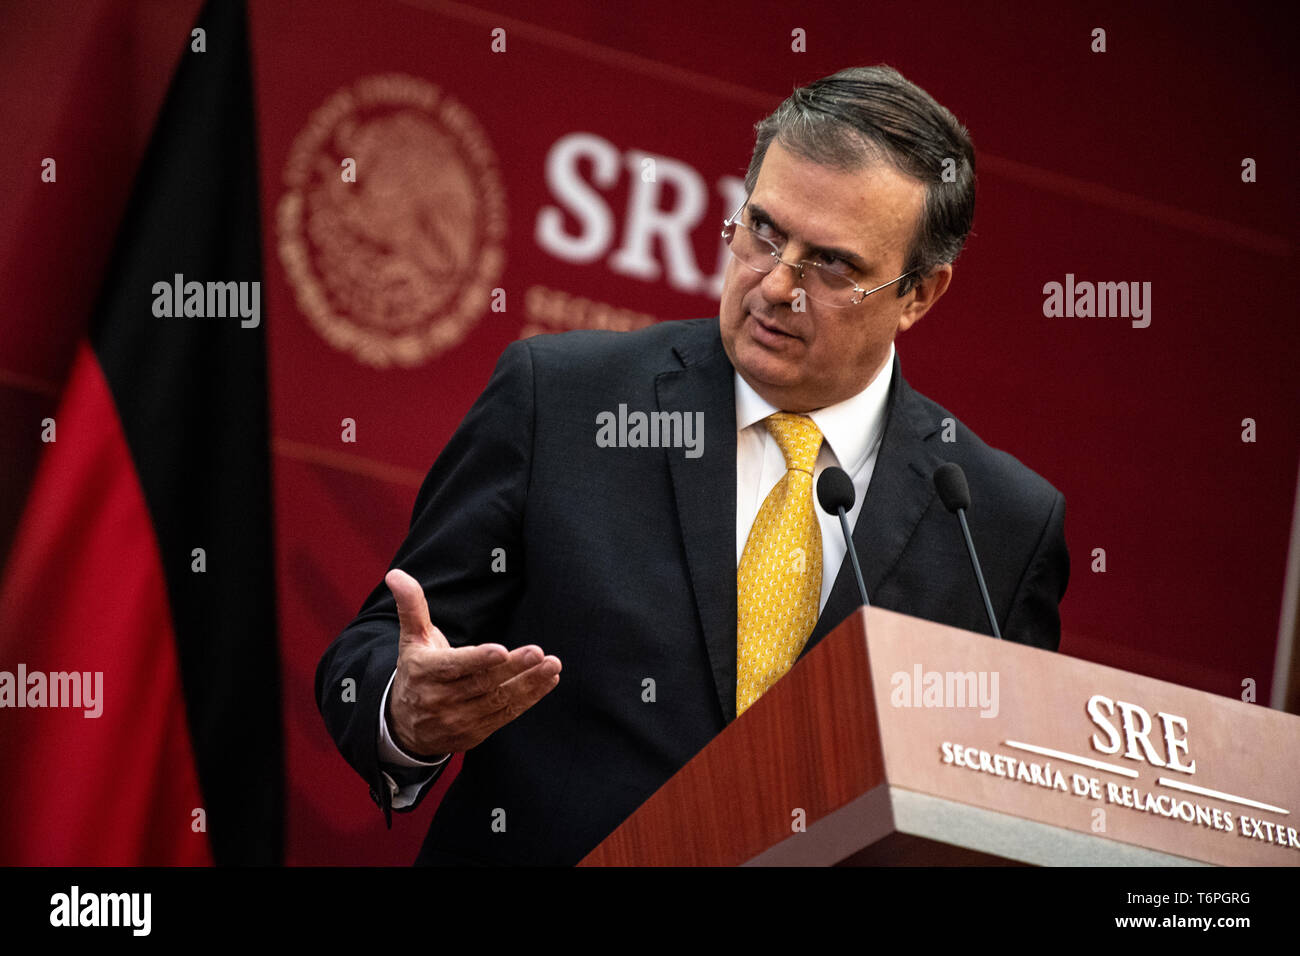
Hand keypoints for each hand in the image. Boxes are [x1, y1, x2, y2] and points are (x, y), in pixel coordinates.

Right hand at [385, 568, 560, 756]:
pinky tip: (548, 681)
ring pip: (498, 701)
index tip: (502, 651)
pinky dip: (529, 698)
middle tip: (538, 653)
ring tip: (552, 666)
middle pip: (483, 683)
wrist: (404, 726)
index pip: (454, 666)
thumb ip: (412, 607)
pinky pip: (505, 715)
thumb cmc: (416, 672)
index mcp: (425, 672)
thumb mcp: (411, 640)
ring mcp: (458, 719)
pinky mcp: (475, 733)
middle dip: (513, 668)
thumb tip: (396, 574)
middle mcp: (441, 699)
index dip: (478, 660)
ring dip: (529, 683)